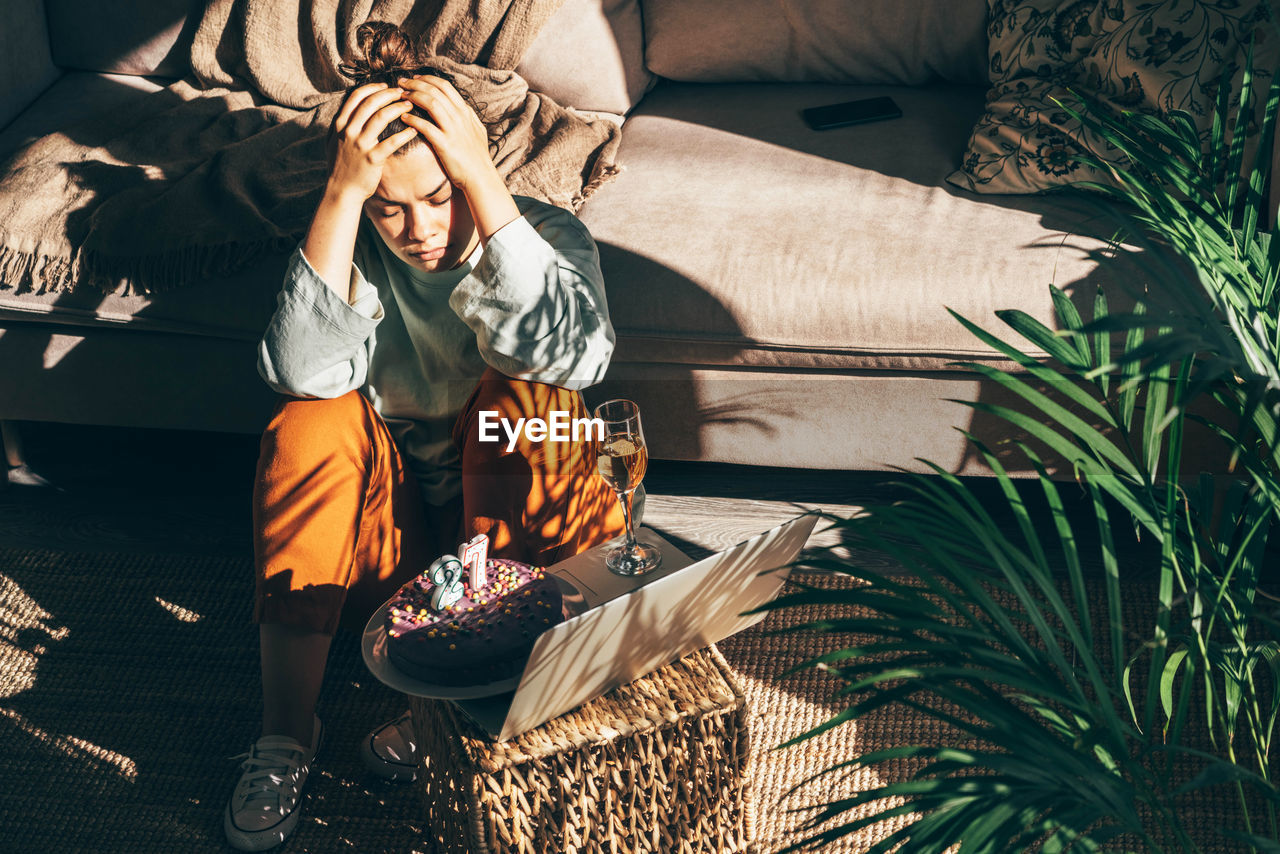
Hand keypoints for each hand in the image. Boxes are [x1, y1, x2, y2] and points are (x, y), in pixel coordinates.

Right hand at [328, 83, 417, 200]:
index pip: (356, 96)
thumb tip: (351, 105)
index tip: (385, 85)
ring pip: (381, 117)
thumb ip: (342, 122)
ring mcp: (360, 144)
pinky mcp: (372, 159)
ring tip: (410, 105)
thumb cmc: (341, 164)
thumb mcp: (334, 140)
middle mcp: (348, 131)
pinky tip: (414, 130)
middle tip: (403, 93)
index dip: (372, 88)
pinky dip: (405, 134)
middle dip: (389, 94)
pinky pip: (392, 142)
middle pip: (371, 103)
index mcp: (340, 123)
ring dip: (398, 108)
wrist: (342, 190)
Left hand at [397, 75, 497, 192]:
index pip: (445, 86)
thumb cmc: (476, 157)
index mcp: (465, 112)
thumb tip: (463, 107)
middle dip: (415, 83)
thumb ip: (469, 117)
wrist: (480, 178)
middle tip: (401, 83)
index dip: (427, 79)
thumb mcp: (477, 131)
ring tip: (400, 97)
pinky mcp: (445, 144)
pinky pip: (426, 126)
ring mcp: (453, 130)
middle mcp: (460, 117)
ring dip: (413, 96)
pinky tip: (403, 118)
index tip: (414, 79)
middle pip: (435, 90)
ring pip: (431, 103)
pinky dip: (413, 119)